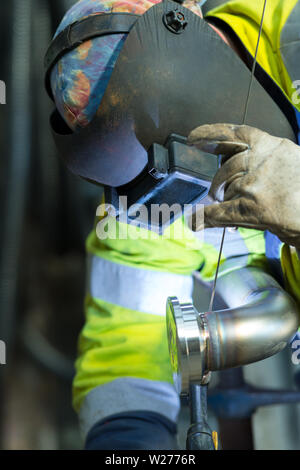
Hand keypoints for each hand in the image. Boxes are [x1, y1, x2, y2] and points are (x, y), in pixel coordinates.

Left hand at [188, 123, 299, 248]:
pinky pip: (221, 212)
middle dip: (219, 183)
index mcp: (273, 146)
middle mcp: (262, 160)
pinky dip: (206, 217)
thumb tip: (239, 173)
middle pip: (226, 168)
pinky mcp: (254, 207)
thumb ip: (266, 161)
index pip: (236, 134)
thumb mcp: (291, 161)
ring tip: (231, 209)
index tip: (194, 138)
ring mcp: (256, 183)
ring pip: (225, 191)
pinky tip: (196, 221)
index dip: (211, 134)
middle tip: (218, 194)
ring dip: (224, 201)